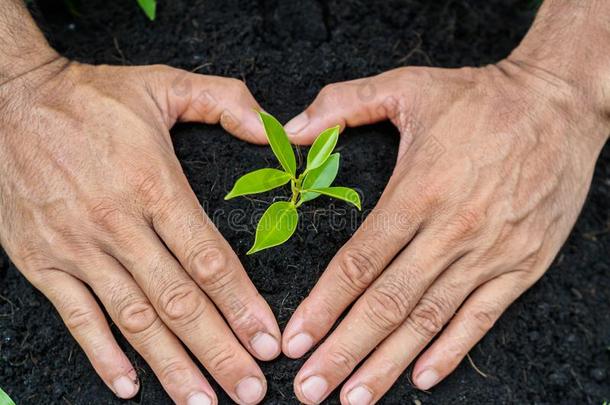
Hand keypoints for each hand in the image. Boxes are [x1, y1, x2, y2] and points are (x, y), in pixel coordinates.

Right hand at [0, 59, 279, 404]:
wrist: (10, 99)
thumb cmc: (93, 97)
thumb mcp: (165, 85)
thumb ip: (228, 103)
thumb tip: (280, 133)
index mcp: (153, 184)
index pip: (207, 258)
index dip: (241, 304)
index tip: (267, 341)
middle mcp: (117, 224)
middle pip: (178, 301)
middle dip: (218, 350)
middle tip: (250, 390)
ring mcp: (77, 248)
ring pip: (132, 319)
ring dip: (171, 365)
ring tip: (203, 401)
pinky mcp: (42, 261)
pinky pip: (76, 317)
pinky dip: (102, 355)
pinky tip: (129, 386)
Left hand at [281, 61, 608, 403]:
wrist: (560, 104)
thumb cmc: (481, 98)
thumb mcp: (407, 85)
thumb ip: (342, 105)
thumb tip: (288, 130)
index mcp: (419, 190)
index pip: (360, 262)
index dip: (323, 305)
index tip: (296, 339)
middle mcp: (453, 230)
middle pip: (388, 303)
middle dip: (344, 351)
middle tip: (310, 389)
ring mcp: (491, 252)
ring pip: (429, 320)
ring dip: (387, 364)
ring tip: (353, 397)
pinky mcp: (522, 264)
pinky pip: (482, 317)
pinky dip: (451, 351)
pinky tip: (420, 377)